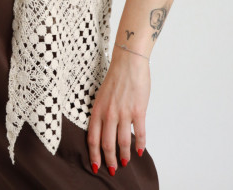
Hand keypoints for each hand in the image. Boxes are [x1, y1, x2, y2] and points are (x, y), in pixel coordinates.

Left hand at [87, 47, 149, 174]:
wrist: (128, 62)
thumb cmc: (115, 78)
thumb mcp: (102, 96)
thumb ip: (102, 113)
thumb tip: (106, 131)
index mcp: (97, 110)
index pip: (92, 138)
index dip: (94, 155)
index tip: (95, 166)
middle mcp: (108, 114)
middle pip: (107, 144)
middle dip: (109, 160)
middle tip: (112, 169)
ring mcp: (123, 113)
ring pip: (122, 142)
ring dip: (124, 156)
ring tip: (125, 163)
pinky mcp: (138, 111)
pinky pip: (139, 133)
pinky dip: (140, 145)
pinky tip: (140, 151)